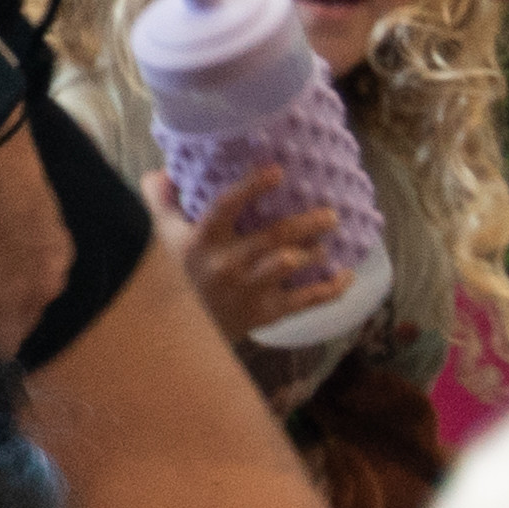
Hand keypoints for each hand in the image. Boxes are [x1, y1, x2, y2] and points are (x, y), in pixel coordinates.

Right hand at [173, 183, 363, 365]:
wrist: (174, 335)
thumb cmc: (175, 276)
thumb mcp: (162, 239)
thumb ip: (161, 202)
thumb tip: (161, 172)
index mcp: (202, 241)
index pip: (225, 208)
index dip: (251, 188)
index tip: (277, 172)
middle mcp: (227, 264)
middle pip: (273, 237)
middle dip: (306, 223)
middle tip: (330, 214)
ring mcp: (248, 290)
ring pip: (290, 265)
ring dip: (315, 252)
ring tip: (328, 241)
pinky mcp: (265, 313)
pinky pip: (306, 300)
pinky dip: (332, 289)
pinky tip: (347, 275)